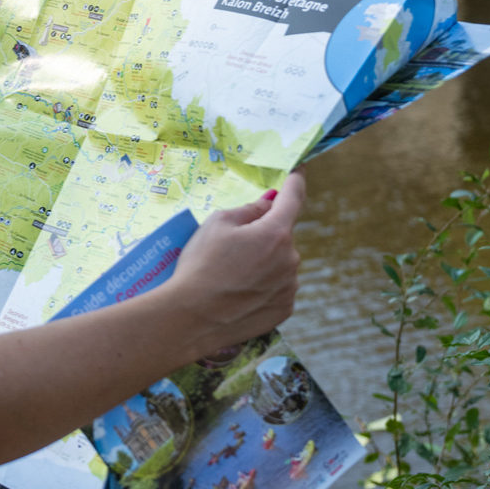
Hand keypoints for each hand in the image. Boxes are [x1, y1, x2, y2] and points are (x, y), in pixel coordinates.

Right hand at [157, 172, 304, 357]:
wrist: (190, 317)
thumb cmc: (201, 264)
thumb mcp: (217, 223)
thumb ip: (249, 210)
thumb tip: (269, 204)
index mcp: (276, 233)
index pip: (293, 198)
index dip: (296, 181)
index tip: (299, 171)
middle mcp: (291, 259)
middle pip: (281, 236)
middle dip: (264, 235)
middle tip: (232, 247)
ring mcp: (290, 287)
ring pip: (280, 263)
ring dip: (265, 262)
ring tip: (231, 277)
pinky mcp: (284, 310)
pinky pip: (278, 288)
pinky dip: (265, 285)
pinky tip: (240, 293)